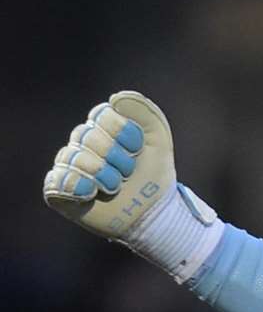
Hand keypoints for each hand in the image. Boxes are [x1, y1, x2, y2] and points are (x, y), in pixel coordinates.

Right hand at [43, 91, 220, 280]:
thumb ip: (143, 111)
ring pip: (72, 159)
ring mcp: (71, 167)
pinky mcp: (63, 192)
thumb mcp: (158, 138)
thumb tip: (115, 99)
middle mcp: (83, 145)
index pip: (101, 115)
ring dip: (101, 175)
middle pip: (85, 136)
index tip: (137, 149)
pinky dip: (74, 186)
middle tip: (128, 173)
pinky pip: (55, 182)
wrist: (153, 212)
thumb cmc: (154, 175)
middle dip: (115, 157)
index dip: (121, 132)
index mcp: (103, 129)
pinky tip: (90, 193)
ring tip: (115, 187)